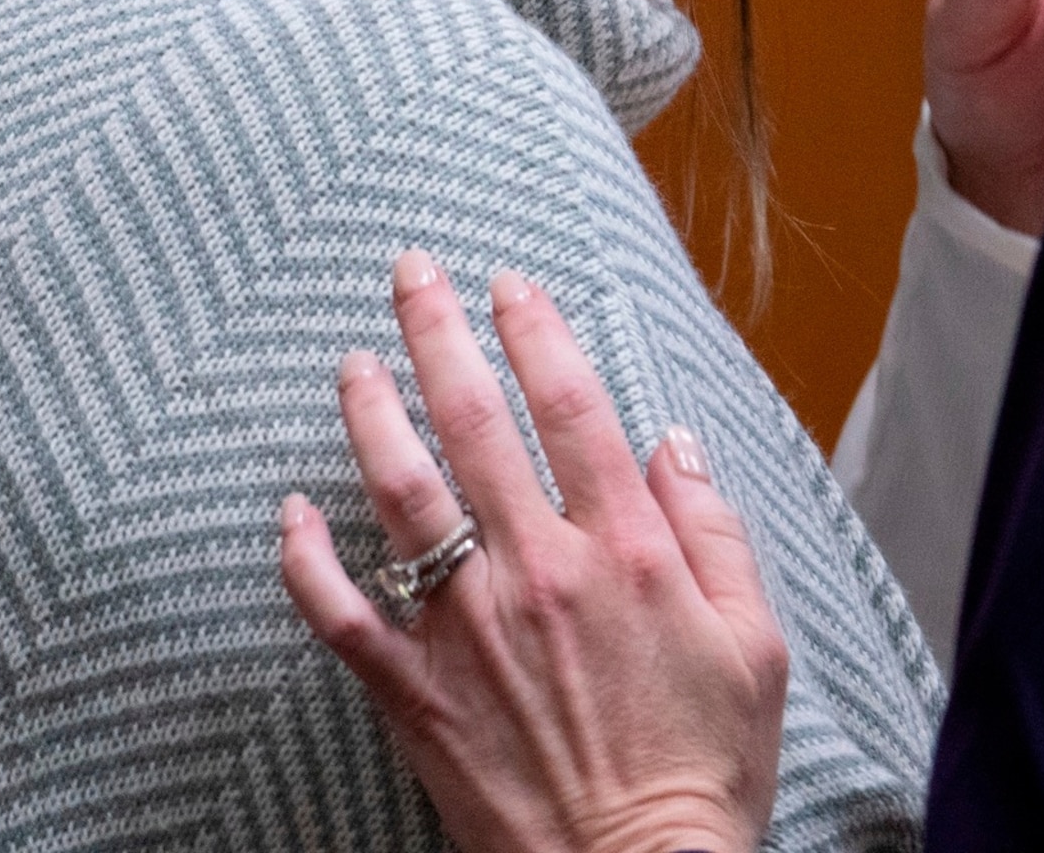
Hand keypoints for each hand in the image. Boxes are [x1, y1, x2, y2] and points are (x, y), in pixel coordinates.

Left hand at [280, 253, 787, 852]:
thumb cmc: (704, 772)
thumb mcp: (752, 645)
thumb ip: (712, 532)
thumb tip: (672, 441)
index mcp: (625, 553)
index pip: (571, 405)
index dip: (535, 330)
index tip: (509, 284)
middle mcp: (538, 572)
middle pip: (474, 421)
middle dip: (437, 331)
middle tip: (410, 271)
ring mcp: (467, 630)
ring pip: (400, 493)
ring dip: (369, 414)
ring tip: (352, 361)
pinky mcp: (414, 691)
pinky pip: (340, 613)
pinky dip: (306, 558)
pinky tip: (291, 511)